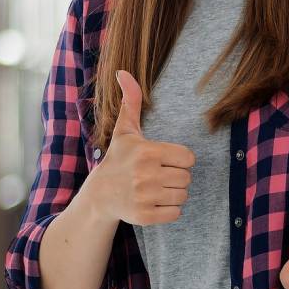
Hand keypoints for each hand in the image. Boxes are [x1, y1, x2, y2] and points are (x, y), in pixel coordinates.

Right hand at [79, 70, 195, 225]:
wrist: (100, 195)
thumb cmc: (118, 159)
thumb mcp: (125, 131)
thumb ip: (131, 101)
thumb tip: (123, 72)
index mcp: (147, 152)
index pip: (188, 157)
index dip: (179, 159)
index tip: (164, 160)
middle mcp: (146, 175)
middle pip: (187, 178)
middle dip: (176, 177)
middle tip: (158, 175)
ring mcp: (145, 197)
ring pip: (183, 196)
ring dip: (173, 193)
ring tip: (155, 188)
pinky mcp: (145, 216)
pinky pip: (176, 213)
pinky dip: (169, 210)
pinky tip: (153, 202)